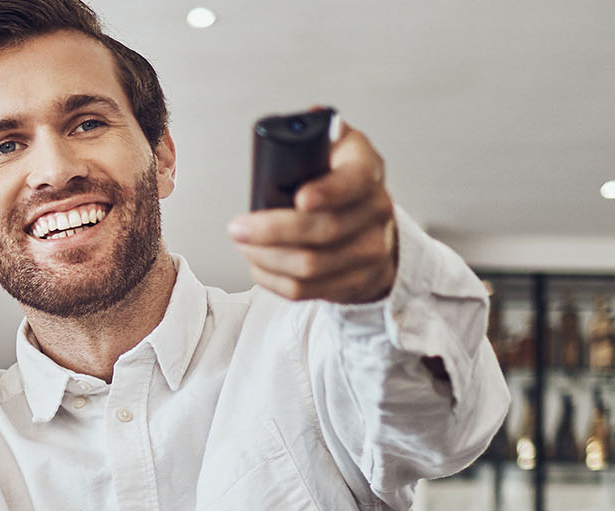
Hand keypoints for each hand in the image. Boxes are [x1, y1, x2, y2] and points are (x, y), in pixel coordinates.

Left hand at [228, 122, 398, 303]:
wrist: (368, 226)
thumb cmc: (338, 180)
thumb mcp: (334, 149)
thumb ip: (318, 134)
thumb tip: (306, 116)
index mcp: (367, 170)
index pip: (355, 181)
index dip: (328, 192)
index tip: (299, 198)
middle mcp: (377, 211)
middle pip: (325, 231)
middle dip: (273, 231)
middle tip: (237, 227)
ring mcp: (371, 250)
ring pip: (312, 266)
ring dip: (266, 257)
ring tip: (243, 243)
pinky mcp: (355, 282)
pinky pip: (307, 290)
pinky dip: (273, 279)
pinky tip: (257, 263)